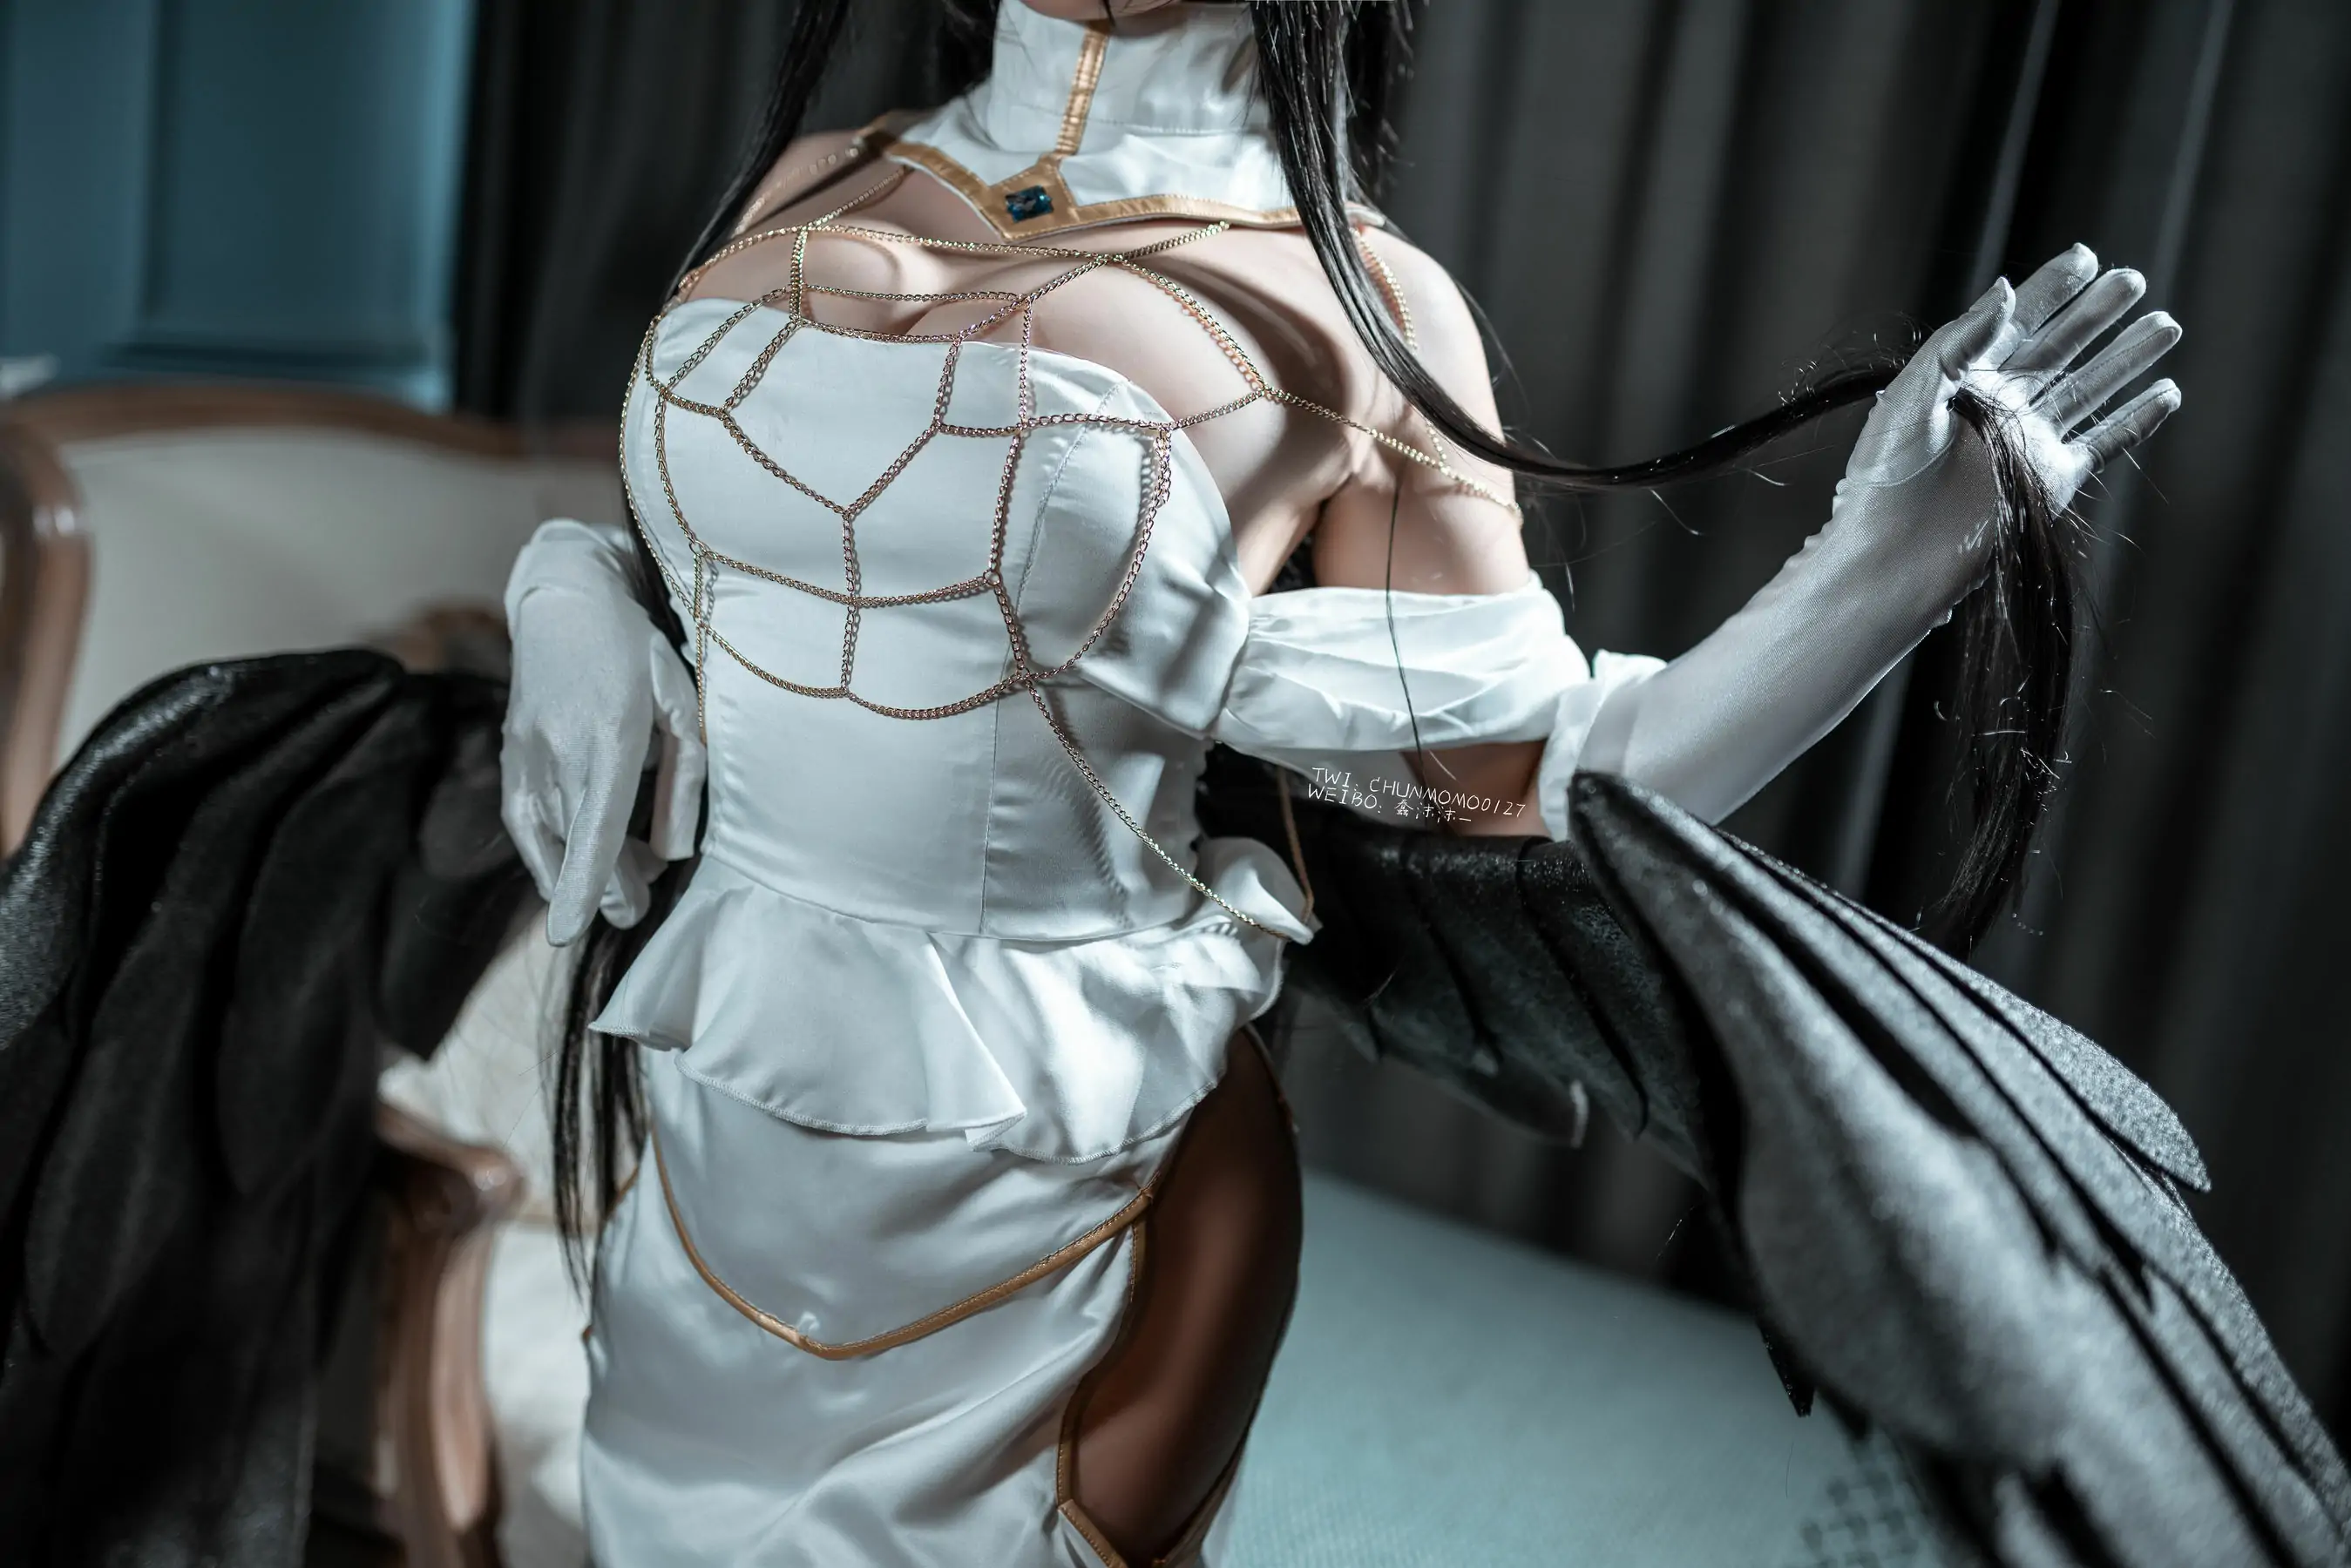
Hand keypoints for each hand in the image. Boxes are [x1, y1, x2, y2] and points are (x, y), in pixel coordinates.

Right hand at [499, 528, 703, 944]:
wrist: (564, 602)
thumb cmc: (638, 652)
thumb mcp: (681, 707)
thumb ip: (681, 783)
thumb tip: (672, 855)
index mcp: (610, 736)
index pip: (594, 827)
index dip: (583, 884)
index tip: (570, 933)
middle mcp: (558, 750)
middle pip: (577, 845)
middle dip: (608, 890)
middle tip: (638, 906)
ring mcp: (525, 754)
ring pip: (551, 841)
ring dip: (586, 871)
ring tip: (629, 874)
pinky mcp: (510, 756)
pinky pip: (527, 824)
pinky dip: (551, 854)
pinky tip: (581, 861)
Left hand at [1839, 245, 2182, 590]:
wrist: (1894, 558)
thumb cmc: (1886, 479)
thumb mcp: (1911, 397)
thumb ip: (1960, 342)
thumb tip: (2006, 291)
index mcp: (1962, 381)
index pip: (2014, 323)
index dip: (2050, 289)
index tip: (2085, 257)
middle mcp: (2000, 408)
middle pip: (2059, 349)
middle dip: (2096, 314)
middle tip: (2132, 279)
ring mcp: (2030, 444)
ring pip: (2090, 390)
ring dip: (2127, 358)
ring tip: (2165, 324)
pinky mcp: (2053, 482)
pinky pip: (2104, 443)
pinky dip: (2136, 420)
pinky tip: (2167, 393)